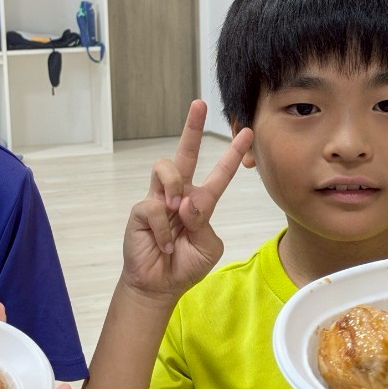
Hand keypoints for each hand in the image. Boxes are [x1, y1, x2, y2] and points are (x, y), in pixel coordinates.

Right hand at [122, 99, 252, 300]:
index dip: (232, 154)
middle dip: (192, 127)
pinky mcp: (141, 210)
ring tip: (177, 212)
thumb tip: (185, 201)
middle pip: (184, 153)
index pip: (218, 174)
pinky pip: (154, 206)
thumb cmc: (185, 264)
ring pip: (166, 168)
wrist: (160, 285)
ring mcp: (159, 200)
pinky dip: (162, 228)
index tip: (246, 132)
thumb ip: (204, 221)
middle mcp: (179, 194)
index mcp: (201, 202)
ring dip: (175, 187)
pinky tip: (163, 243)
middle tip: (200, 104)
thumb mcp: (208, 245)